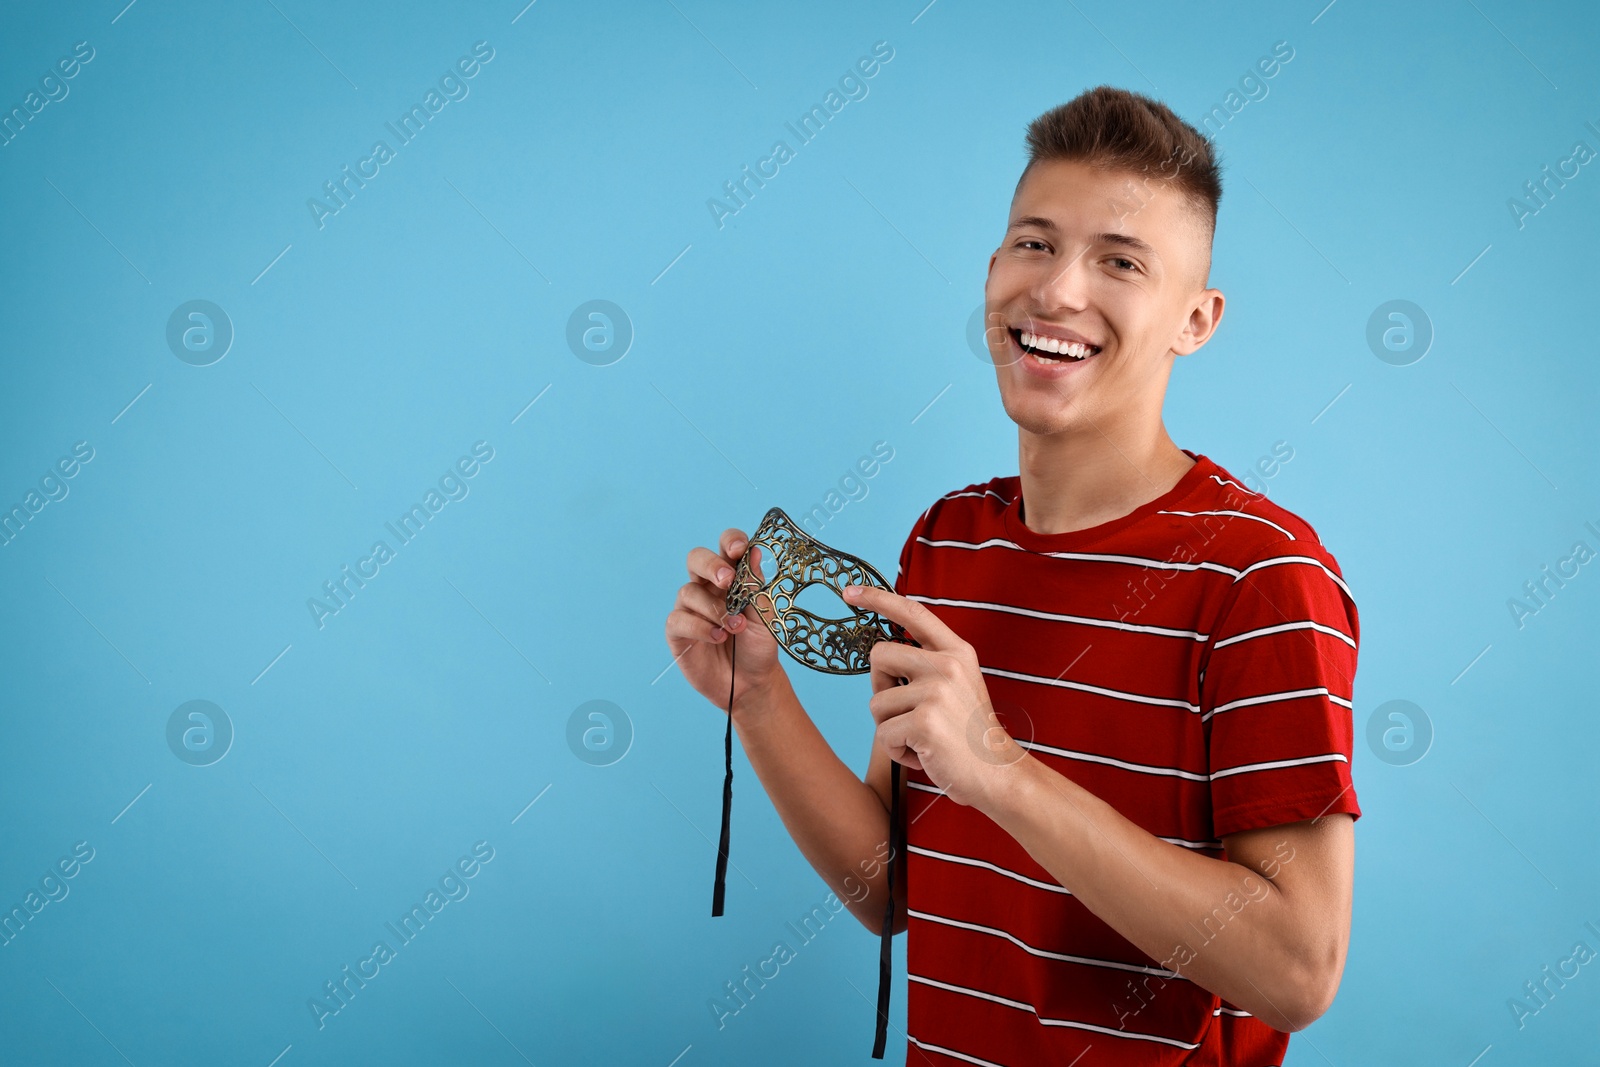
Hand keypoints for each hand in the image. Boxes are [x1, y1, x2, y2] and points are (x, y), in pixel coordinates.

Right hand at [665, 529, 783, 711]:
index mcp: (731, 577)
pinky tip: (718, 638)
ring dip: (714, 609)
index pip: (726, 548)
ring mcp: (690, 608)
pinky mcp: (678, 632)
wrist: (751, 683)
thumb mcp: (764, 615)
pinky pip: (679, 619)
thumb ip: (756, 586)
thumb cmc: (758, 646)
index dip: (730, 542)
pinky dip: (700, 627)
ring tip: (735, 628)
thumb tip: (754, 553)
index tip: (740, 550)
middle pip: (696, 558)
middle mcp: (707, 588)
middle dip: (710, 565)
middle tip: (727, 581)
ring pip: (688, 591)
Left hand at [846, 583, 1027, 808]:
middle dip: (880, 687)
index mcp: (956, 652)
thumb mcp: (958, 685)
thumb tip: (881, 656)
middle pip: (878, 657)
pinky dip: (898, 751)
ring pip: (876, 703)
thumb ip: (928, 665)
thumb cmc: (969, 735)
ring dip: (890, 728)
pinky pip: (883, 734)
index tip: (850, 592)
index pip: (911, 612)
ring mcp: (936, 692)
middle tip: (905, 712)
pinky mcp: (924, 721)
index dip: (877, 599)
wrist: (998, 773)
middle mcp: (947, 665)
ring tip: (922, 738)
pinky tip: (924, 754)